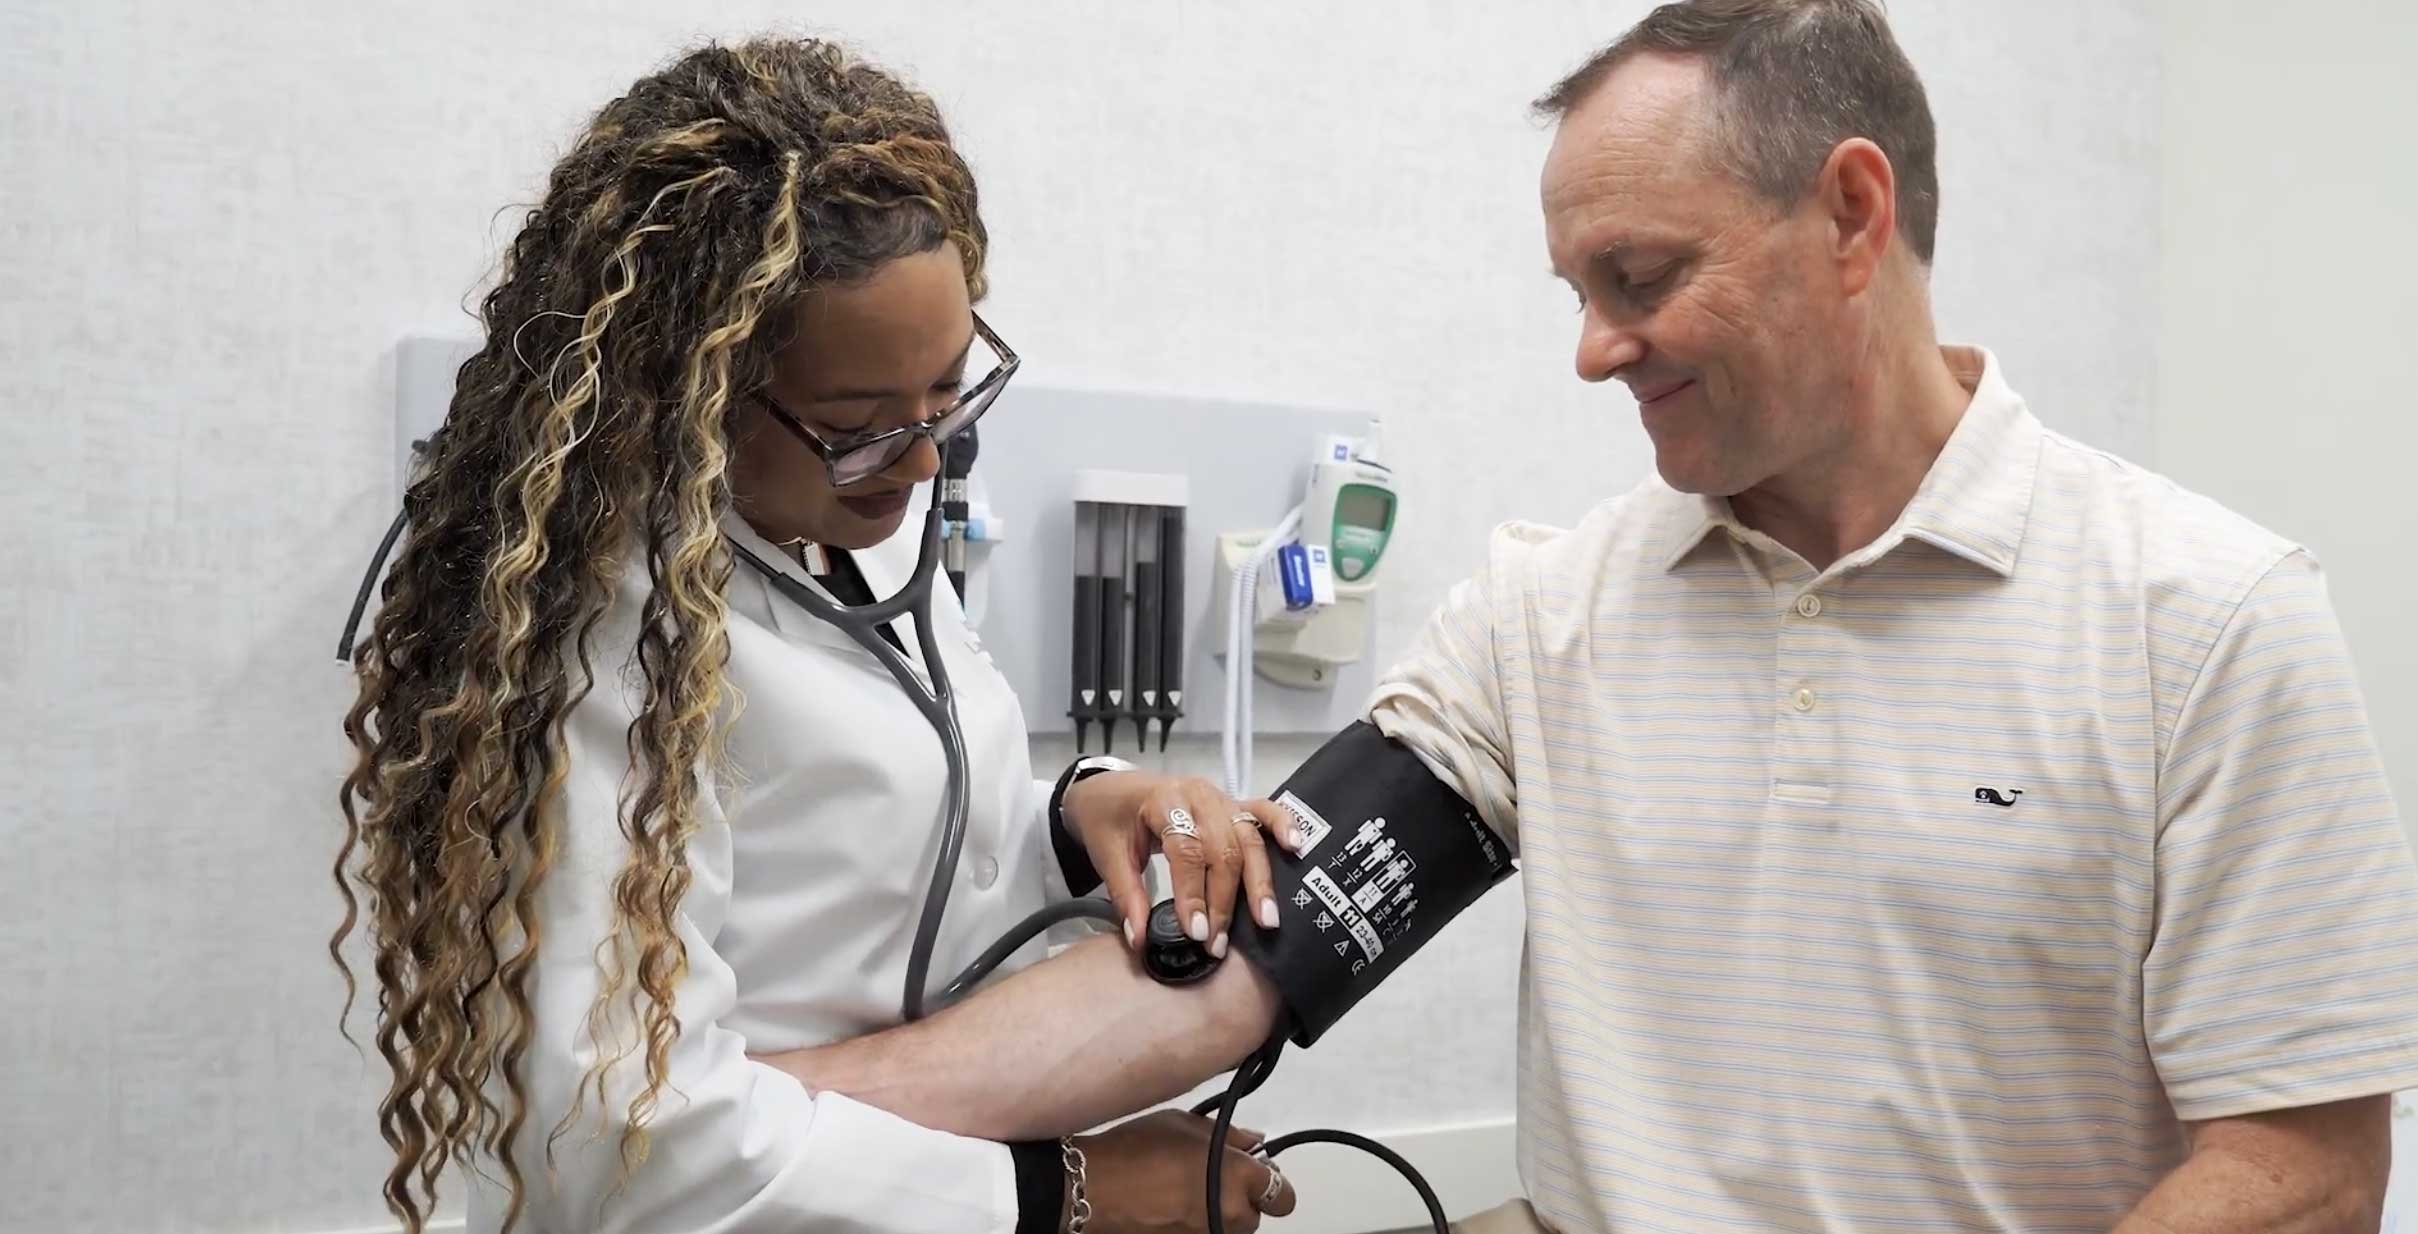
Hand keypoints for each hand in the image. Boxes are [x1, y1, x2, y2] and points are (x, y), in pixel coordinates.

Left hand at [1061, 772, 1298, 958]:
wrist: (1110, 790)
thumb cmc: (1109, 820)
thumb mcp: (1108, 856)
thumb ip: (1127, 896)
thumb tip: (1141, 939)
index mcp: (1162, 802)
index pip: (1185, 850)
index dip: (1193, 893)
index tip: (1195, 932)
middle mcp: (1197, 796)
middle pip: (1222, 849)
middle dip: (1223, 901)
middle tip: (1218, 942)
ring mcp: (1219, 796)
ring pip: (1247, 838)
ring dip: (1259, 881)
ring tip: (1267, 919)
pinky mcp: (1231, 803)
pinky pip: (1263, 810)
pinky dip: (1282, 826)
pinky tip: (1296, 847)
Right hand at [1072, 1109, 1296, 1233]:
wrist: (1094, 1188)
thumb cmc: (1140, 1148)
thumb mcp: (1185, 1124)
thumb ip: (1230, 1136)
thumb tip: (1254, 1143)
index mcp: (1240, 1178)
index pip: (1283, 1195)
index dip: (1270, 1183)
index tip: (1253, 1173)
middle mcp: (1233, 1215)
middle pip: (1255, 1216)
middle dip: (1241, 1199)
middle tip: (1211, 1178)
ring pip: (1231, 1230)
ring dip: (1220, 1214)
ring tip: (1187, 1193)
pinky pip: (1205, 1233)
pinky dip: (1197, 1223)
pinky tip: (1172, 1207)